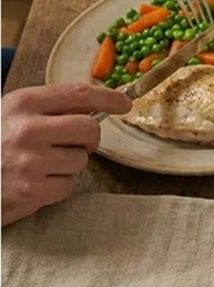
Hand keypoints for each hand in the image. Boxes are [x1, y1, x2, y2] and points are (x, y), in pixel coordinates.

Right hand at [2, 84, 131, 225]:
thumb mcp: (13, 114)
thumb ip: (51, 107)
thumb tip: (100, 104)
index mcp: (23, 104)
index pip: (79, 94)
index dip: (108, 98)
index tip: (125, 102)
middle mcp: (27, 130)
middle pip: (90, 129)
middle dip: (89, 139)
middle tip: (74, 144)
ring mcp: (29, 162)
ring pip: (80, 160)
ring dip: (67, 165)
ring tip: (39, 166)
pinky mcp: (30, 192)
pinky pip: (68, 186)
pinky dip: (56, 187)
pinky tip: (33, 183)